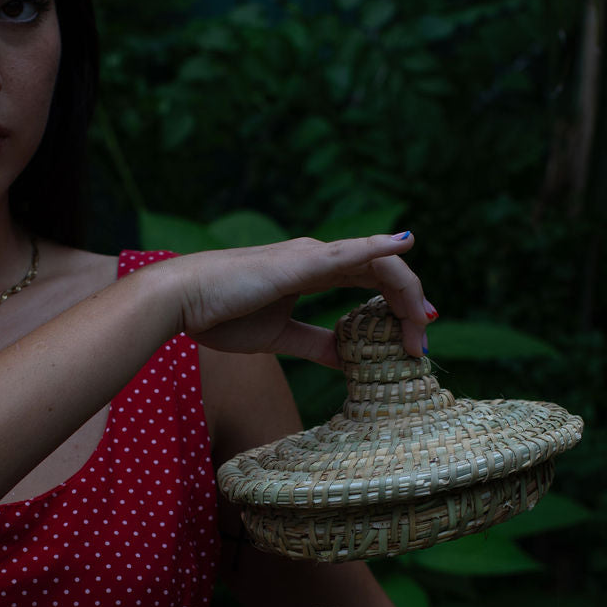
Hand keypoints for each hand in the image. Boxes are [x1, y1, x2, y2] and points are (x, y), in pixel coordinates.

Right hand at [163, 233, 430, 361]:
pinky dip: (379, 247)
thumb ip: (315, 344)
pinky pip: (348, 253)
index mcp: (313, 272)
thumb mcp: (279, 337)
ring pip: (377, 264)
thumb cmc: (221, 315)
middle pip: (383, 273)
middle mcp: (318, 257)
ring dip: (406, 292)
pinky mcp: (300, 262)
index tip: (412, 341)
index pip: (372, 282)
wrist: (185, 301)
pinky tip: (404, 244)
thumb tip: (349, 361)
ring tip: (421, 324)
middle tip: (422, 342)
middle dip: (410, 306)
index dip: (398, 306)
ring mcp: (311, 255)